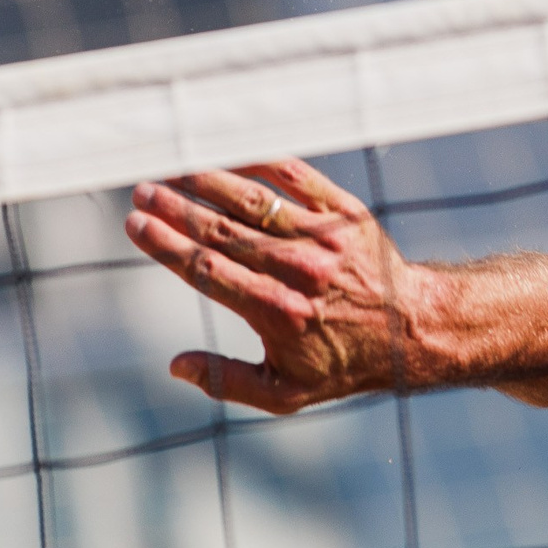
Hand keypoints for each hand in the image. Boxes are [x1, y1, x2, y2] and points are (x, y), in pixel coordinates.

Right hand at [124, 160, 440, 413]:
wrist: (413, 330)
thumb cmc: (343, 364)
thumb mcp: (286, 393)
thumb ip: (226, 381)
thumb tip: (174, 367)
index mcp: (276, 312)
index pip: (206, 269)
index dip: (165, 245)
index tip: (135, 226)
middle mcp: (298, 271)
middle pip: (220, 230)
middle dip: (175, 207)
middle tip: (142, 191)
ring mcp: (323, 237)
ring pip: (252, 200)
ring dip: (207, 180)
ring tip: (172, 168)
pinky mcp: (344, 212)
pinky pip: (295, 176)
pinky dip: (258, 161)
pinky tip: (228, 154)